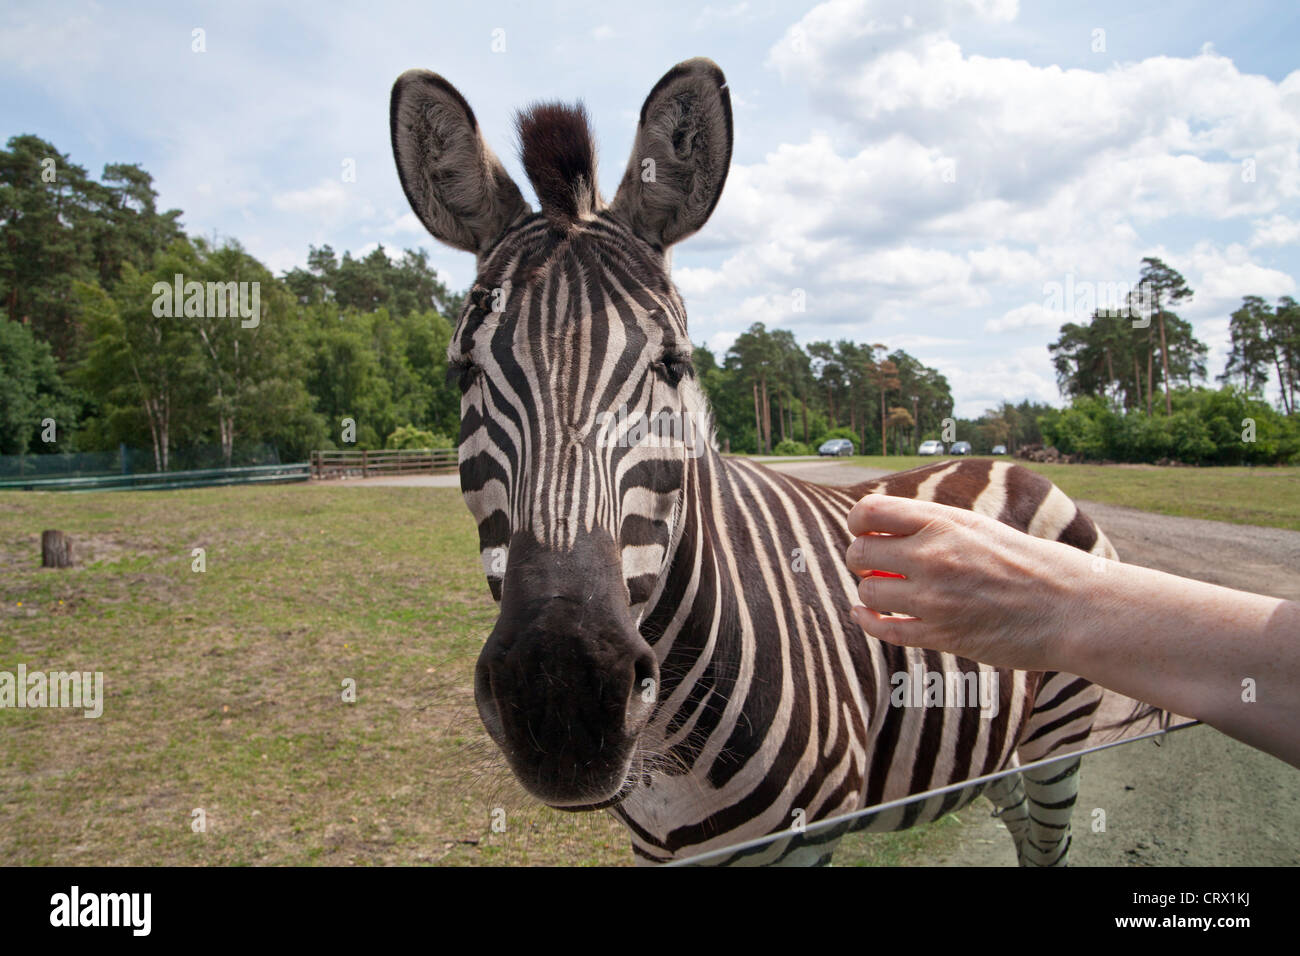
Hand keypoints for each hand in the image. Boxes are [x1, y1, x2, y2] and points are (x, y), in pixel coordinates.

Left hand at [844, 493, 1097, 670]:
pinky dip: (868, 622)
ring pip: (868, 593)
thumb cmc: (1027, 563)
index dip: (858, 522)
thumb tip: (880, 526)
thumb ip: (931, 524)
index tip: (864, 531)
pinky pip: (885, 630)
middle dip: (861, 560)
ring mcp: (935, 599)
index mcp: (942, 522)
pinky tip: (866, 616)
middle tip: (875, 565)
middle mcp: (933, 557)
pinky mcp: (942, 636)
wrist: (1071, 607)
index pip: (869, 512)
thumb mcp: (978, 527)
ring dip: (871, 593)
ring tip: (886, 591)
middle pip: (860, 554)